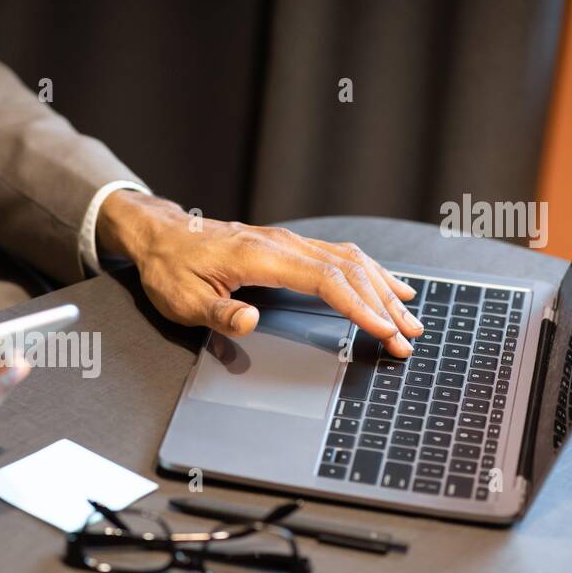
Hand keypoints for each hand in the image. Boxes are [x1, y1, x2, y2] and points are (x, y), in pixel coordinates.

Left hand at [97, 191, 422, 356]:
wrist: (161, 237)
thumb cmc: (171, 268)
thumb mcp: (184, 299)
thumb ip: (219, 313)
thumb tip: (251, 321)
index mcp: (261, 257)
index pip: (326, 282)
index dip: (359, 307)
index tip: (384, 330)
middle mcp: (282, 244)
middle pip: (347, 271)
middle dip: (383, 304)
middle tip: (409, 335)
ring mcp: (288, 242)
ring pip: (348, 261)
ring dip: (382, 288)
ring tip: (410, 315)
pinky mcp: (287, 246)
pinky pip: (338, 256)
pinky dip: (369, 272)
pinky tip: (386, 284)